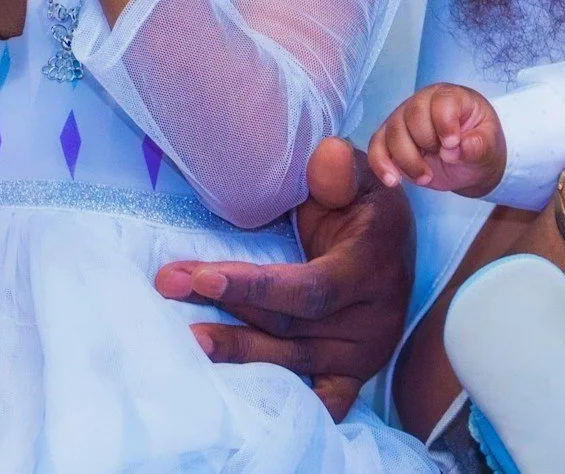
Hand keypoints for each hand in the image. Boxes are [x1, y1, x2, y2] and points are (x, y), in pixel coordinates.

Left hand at [155, 138, 413, 419]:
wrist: (395, 242)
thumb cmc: (364, 204)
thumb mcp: (360, 176)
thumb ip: (339, 169)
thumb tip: (325, 157)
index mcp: (371, 267)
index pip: (308, 289)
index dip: (253, 287)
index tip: (199, 277)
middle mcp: (373, 319)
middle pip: (291, 326)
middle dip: (229, 308)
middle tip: (170, 286)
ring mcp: (365, 353)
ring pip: (294, 362)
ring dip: (239, 352)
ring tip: (188, 339)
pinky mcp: (355, 374)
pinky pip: (325, 401)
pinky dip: (290, 407)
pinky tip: (244, 403)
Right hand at [368, 84, 504, 196]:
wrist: (469, 161)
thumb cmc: (480, 144)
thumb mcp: (490, 145)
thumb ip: (478, 145)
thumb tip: (456, 150)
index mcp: (451, 97)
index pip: (441, 102)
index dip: (445, 124)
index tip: (453, 146)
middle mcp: (422, 102)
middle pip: (412, 116)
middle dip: (426, 143)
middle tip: (445, 160)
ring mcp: (403, 119)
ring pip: (392, 133)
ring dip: (407, 160)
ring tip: (426, 178)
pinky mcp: (390, 139)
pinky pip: (377, 147)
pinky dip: (381, 164)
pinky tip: (393, 180)